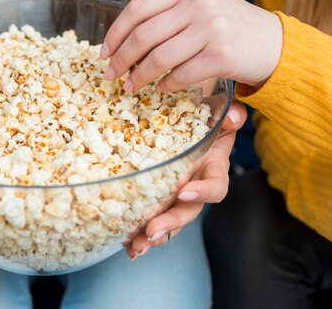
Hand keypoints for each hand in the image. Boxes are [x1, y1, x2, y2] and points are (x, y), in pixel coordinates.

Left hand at [101, 0, 282, 91]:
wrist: (277, 45)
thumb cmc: (232, 30)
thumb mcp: (202, 8)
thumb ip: (170, 15)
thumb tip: (124, 40)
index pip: (138, 7)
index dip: (115, 32)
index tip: (103, 52)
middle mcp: (199, 4)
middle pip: (143, 34)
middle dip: (120, 58)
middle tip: (110, 75)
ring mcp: (211, 28)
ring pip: (158, 57)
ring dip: (138, 76)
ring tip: (130, 86)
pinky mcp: (222, 54)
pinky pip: (180, 75)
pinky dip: (165, 85)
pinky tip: (160, 89)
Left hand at [124, 101, 246, 258]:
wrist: (193, 122)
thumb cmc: (206, 117)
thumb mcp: (220, 111)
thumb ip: (230, 116)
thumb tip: (232, 116)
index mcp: (213, 168)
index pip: (216, 185)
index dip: (203, 191)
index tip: (185, 191)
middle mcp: (196, 187)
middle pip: (188, 211)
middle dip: (170, 223)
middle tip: (152, 231)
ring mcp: (178, 196)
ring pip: (169, 221)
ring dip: (153, 236)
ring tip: (136, 247)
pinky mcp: (160, 198)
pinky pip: (152, 219)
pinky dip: (140, 233)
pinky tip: (127, 245)